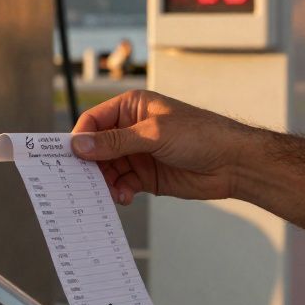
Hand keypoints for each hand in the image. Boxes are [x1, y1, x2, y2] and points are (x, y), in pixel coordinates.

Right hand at [71, 90, 249, 203]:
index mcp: (132, 108)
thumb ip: (115, 142)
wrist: (234, 163)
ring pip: (107, 169)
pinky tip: (124, 197)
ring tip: (109, 194)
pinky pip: (122, 184)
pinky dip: (119, 192)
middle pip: (97, 148)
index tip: (70, 158)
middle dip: (90, 165)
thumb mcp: (153, 135)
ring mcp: (138, 153)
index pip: (94, 121)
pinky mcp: (147, 176)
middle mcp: (131, 129)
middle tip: (82, 182)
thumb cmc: (200, 135)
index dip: (80, 138)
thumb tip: (79, 145)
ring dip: (105, 183)